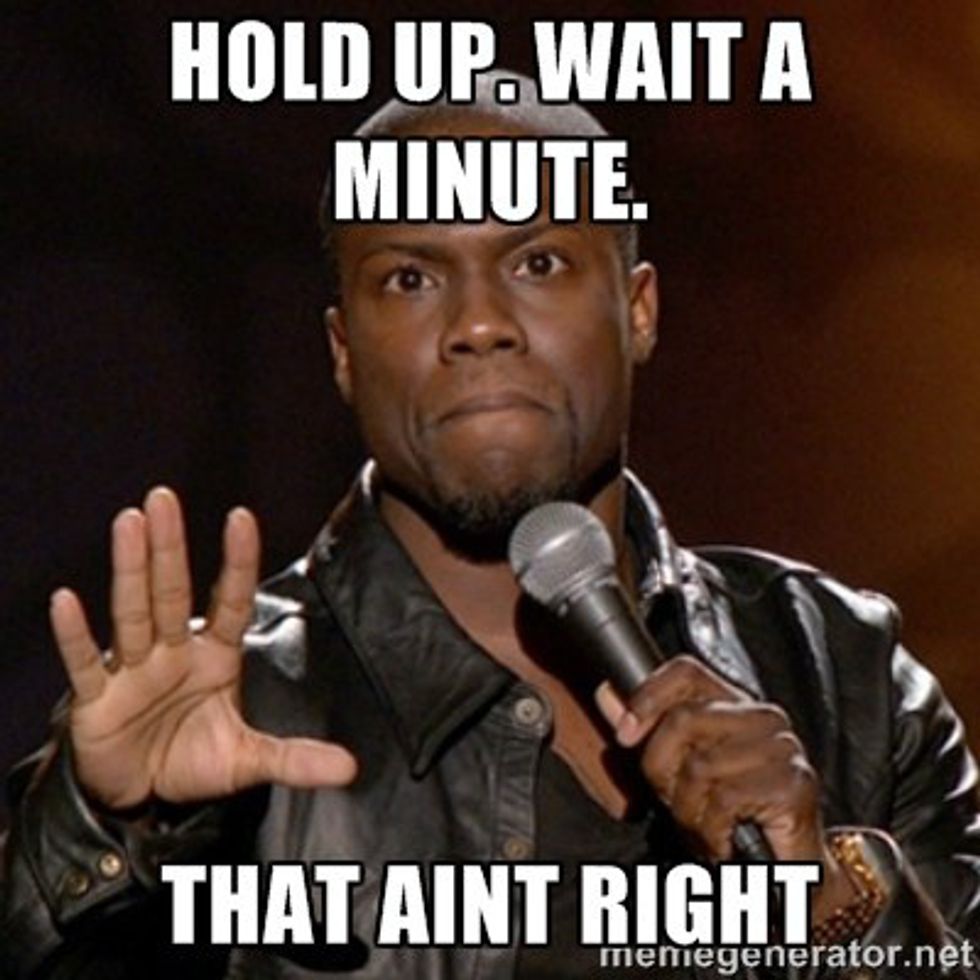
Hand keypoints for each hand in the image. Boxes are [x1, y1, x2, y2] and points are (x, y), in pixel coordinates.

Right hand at [49, 487, 356, 810]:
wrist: (138, 792)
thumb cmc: (190, 760)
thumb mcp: (248, 760)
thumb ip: (294, 758)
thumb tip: (350, 769)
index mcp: (214, 656)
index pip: (229, 601)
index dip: (236, 563)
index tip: (241, 518)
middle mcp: (172, 652)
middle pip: (172, 592)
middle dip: (171, 547)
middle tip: (165, 497)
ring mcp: (133, 670)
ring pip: (132, 612)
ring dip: (130, 569)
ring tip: (130, 523)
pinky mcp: (96, 699)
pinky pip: (86, 663)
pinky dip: (76, 636)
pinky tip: (67, 602)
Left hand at [596, 656, 855, 920]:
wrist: (785, 871)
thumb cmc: (730, 818)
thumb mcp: (675, 771)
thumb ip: (643, 732)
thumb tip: (605, 693)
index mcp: (734, 705)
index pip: (686, 672)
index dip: (647, 697)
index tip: (625, 735)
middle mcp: (763, 717)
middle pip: (684, 719)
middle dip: (662, 770)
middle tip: (676, 803)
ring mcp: (783, 747)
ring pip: (700, 765)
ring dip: (689, 811)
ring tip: (704, 827)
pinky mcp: (795, 783)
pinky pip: (726, 799)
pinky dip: (711, 831)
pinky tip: (723, 841)